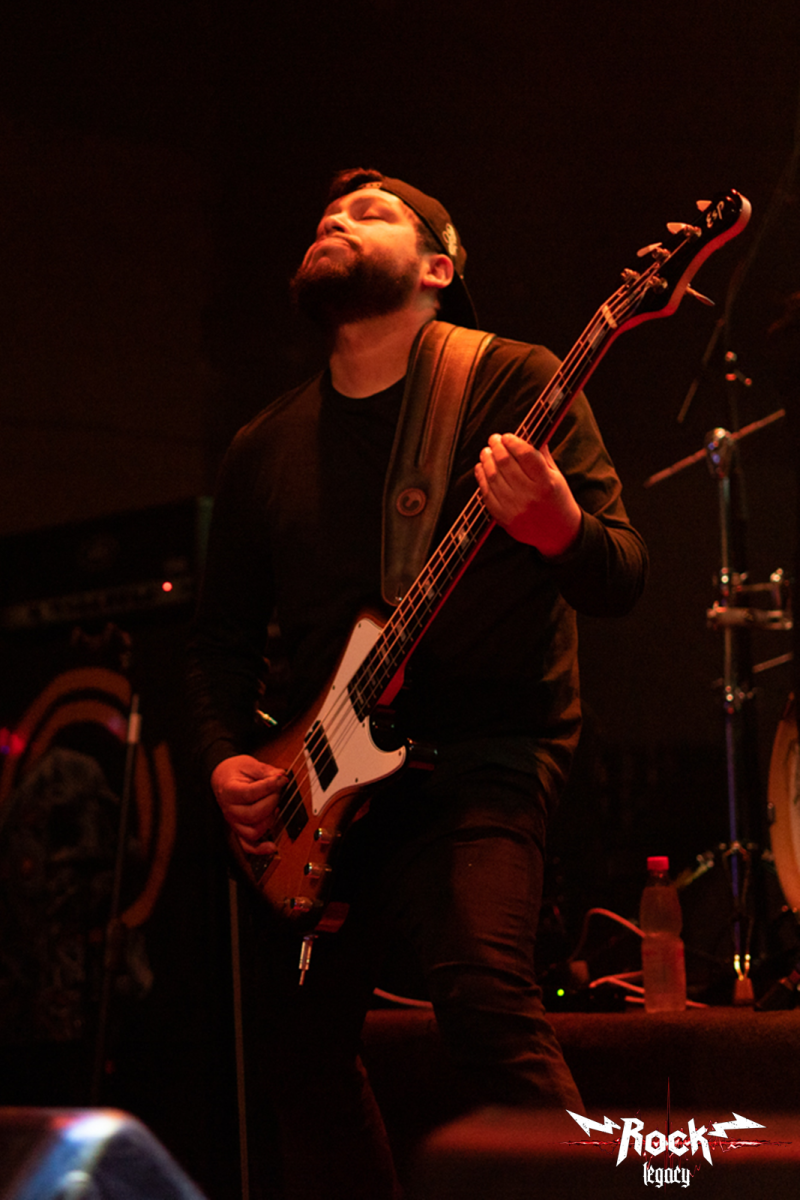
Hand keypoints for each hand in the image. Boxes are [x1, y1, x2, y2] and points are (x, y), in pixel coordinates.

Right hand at [211, 754, 286, 855]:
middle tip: (278, 790)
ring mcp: (233, 822)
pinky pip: (247, 846)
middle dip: (272, 801)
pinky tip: (272, 847)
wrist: (221, 777)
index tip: (281, 779)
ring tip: (275, 806)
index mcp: (229, 791)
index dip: (270, 786)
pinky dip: (260, 849)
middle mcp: (229, 810)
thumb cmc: (234, 771)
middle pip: (254, 814)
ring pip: (253, 831)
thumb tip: (280, 776)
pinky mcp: (238, 830)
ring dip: (270, 820)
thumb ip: (265, 770)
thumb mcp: (249, 764)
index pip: (251, 793)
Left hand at [475, 433, 581, 557]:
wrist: (559, 534)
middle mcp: (530, 496)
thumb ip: (541, 455)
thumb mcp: (557, 476)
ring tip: (486, 452)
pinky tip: (481, 469)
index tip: (507, 436)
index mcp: (546, 483)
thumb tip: (527, 433)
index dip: (513, 441)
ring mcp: (515, 509)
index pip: (525, 454)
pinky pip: (487, 494)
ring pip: (493, 477)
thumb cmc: (558, 500)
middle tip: (494, 439)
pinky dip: (481, 478)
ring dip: (486, 460)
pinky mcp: (504, 519)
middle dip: (497, 447)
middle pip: (505, 463)